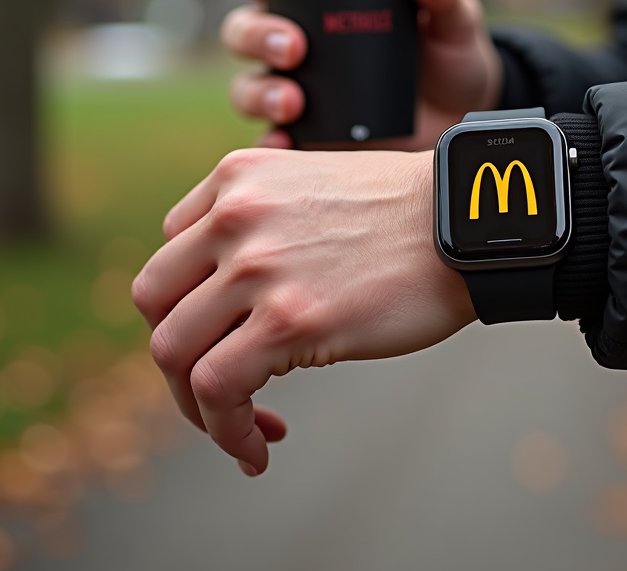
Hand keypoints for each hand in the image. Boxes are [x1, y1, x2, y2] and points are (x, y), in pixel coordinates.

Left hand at [132, 147, 475, 475]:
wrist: (470, 222)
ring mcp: (258, 265)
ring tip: (241, 428)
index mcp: (238, 177)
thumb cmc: (406, 215)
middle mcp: (235, 214)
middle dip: (177, 360)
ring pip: (172, 352)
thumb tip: (231, 299)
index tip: (222, 342)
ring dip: (196, 407)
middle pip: (156, 304)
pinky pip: (217, 390)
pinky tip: (259, 448)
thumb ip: (262, 224)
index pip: (171, 256)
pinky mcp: (288, 318)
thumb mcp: (312, 190)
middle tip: (217, 394)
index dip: (187, 310)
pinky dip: (226, 433)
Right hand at [221, 0, 503, 149]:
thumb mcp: (451, 20)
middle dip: (257, 36)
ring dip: (260, 93)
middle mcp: (297, 45)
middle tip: (293, 47)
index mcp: (320, 2)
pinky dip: (271, 144)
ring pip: (250, 88)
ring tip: (293, 102)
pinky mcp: (309, 138)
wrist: (464, 116)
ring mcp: (298, 92)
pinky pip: (273, 142)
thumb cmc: (448, 53)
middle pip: (246, 33)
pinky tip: (284, 145)